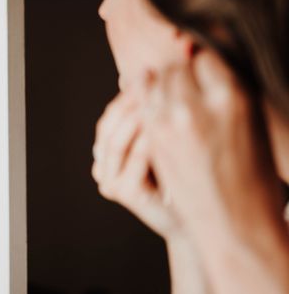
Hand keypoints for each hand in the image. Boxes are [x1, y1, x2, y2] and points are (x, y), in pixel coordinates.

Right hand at [92, 85, 181, 239]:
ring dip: (136, 118)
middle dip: (129, 104)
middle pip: (108, 127)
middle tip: (151, 85)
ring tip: (156, 101)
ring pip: (117, 142)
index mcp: (106, 154)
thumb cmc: (179, 178)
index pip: (109, 118)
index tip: (148, 78)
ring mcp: (110, 182)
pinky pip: (134, 160)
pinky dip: (148, 141)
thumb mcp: (162, 140)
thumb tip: (136, 74)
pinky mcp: (126, 193)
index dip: (126, 98)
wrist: (190, 219)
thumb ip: (148, 113)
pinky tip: (164, 127)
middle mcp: (103, 168)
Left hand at [140, 49, 285, 247]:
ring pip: (156, 79)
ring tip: (177, 94)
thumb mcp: (254, 123)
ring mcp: (168, 121)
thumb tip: (201, 54)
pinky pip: (142, 100)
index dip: (208, 60)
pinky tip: (156, 102)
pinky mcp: (152, 137)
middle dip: (186, 71)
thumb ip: (229, 87)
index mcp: (233, 97)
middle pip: (179, 65)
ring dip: (165, 82)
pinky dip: (147, 96)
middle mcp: (197, 105)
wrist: (234, 223)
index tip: (207, 65)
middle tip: (192, 82)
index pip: (209, 53)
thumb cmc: (254, 174)